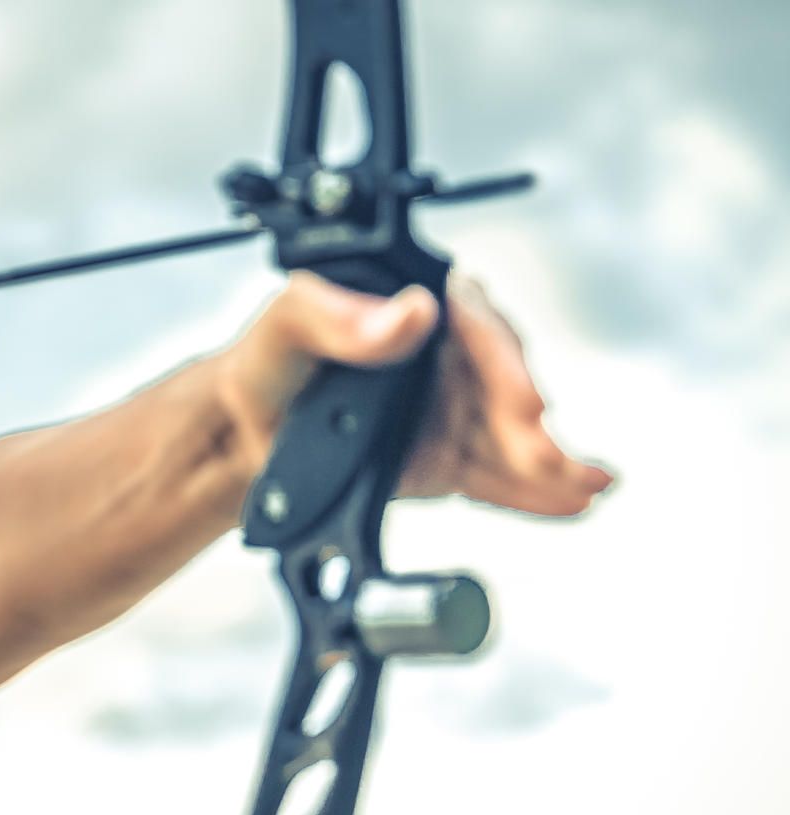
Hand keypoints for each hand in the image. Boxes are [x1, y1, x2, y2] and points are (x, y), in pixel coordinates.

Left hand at [214, 269, 614, 516]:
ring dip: (549, 462)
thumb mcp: (286, 325)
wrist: (246, 434)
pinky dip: (534, 491)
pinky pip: (496, 473)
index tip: (522, 401)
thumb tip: (409, 313)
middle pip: (503, 382)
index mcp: (415, 301)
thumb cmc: (267, 363)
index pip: (477, 324)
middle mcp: (446, 351)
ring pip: (510, 433)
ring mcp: (452, 405)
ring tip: (580, 486)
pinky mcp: (449, 454)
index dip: (505, 362)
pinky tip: (574, 500)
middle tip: (540, 457)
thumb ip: (338, 315)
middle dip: (528, 424)